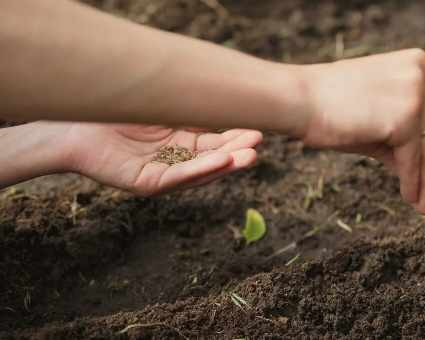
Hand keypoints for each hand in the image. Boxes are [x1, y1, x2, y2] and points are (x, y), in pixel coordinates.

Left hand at [53, 122, 261, 194]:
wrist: (73, 122)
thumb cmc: (117, 110)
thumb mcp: (163, 107)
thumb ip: (189, 107)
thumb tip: (224, 92)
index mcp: (182, 142)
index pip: (216, 142)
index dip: (236, 138)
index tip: (257, 129)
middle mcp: (176, 160)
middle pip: (213, 158)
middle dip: (237, 152)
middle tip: (258, 143)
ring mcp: (163, 173)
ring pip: (201, 171)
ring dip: (226, 164)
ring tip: (249, 156)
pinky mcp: (148, 183)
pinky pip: (178, 177)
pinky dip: (200, 170)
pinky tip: (221, 161)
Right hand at [300, 49, 424, 213]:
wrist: (297, 101)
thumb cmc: (329, 110)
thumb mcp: (376, 120)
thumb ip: (403, 138)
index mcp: (417, 63)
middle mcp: (421, 73)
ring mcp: (414, 93)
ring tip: (424, 206)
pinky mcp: (404, 117)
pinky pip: (412, 158)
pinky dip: (412, 182)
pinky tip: (410, 198)